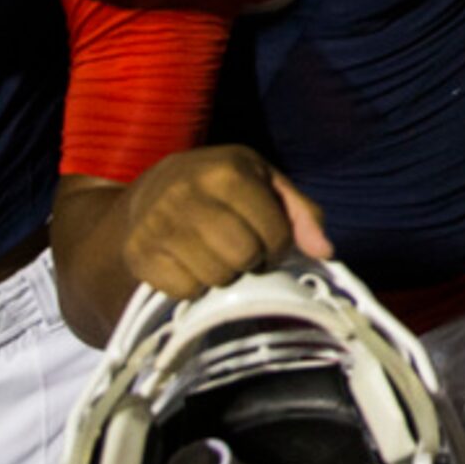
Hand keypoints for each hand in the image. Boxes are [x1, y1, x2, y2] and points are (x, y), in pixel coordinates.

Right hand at [121, 145, 330, 302]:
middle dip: (253, 260)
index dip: (280, 245)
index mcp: (227, 172)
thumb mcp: (266, 182)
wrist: (154, 187)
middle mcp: (188, 195)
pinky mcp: (139, 254)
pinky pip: (184, 290)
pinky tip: (193, 264)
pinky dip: (196, 285)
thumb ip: (301, 213)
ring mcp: (158, 226)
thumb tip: (325, 251)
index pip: (275, 233)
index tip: (270, 241)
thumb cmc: (222, 185)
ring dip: (226, 274)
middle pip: (244, 257)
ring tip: (220, 255)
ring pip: (215, 277)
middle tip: (245, 251)